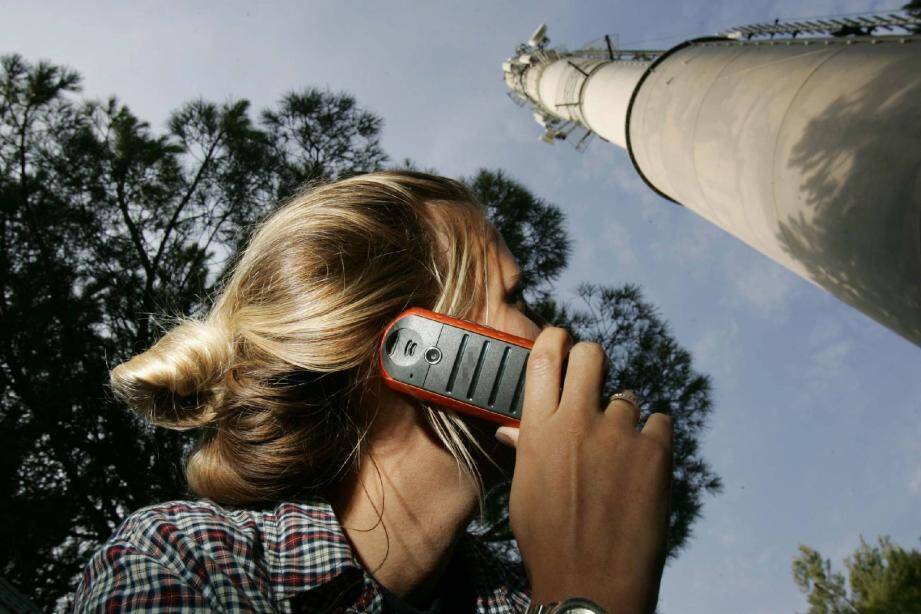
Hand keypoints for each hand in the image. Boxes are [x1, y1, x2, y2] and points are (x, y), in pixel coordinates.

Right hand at [495, 327, 672, 613]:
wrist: (591, 584)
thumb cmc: (548, 541)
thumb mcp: (524, 491)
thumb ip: (525, 449)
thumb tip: (512, 429)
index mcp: (537, 428)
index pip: (545, 356)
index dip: (555, 339)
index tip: (561, 341)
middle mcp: (577, 420)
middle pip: (591, 354)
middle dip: (593, 361)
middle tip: (593, 383)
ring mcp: (619, 433)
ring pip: (627, 398)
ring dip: (623, 419)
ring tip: (618, 457)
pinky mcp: (655, 452)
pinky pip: (660, 422)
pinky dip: (654, 439)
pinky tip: (643, 466)